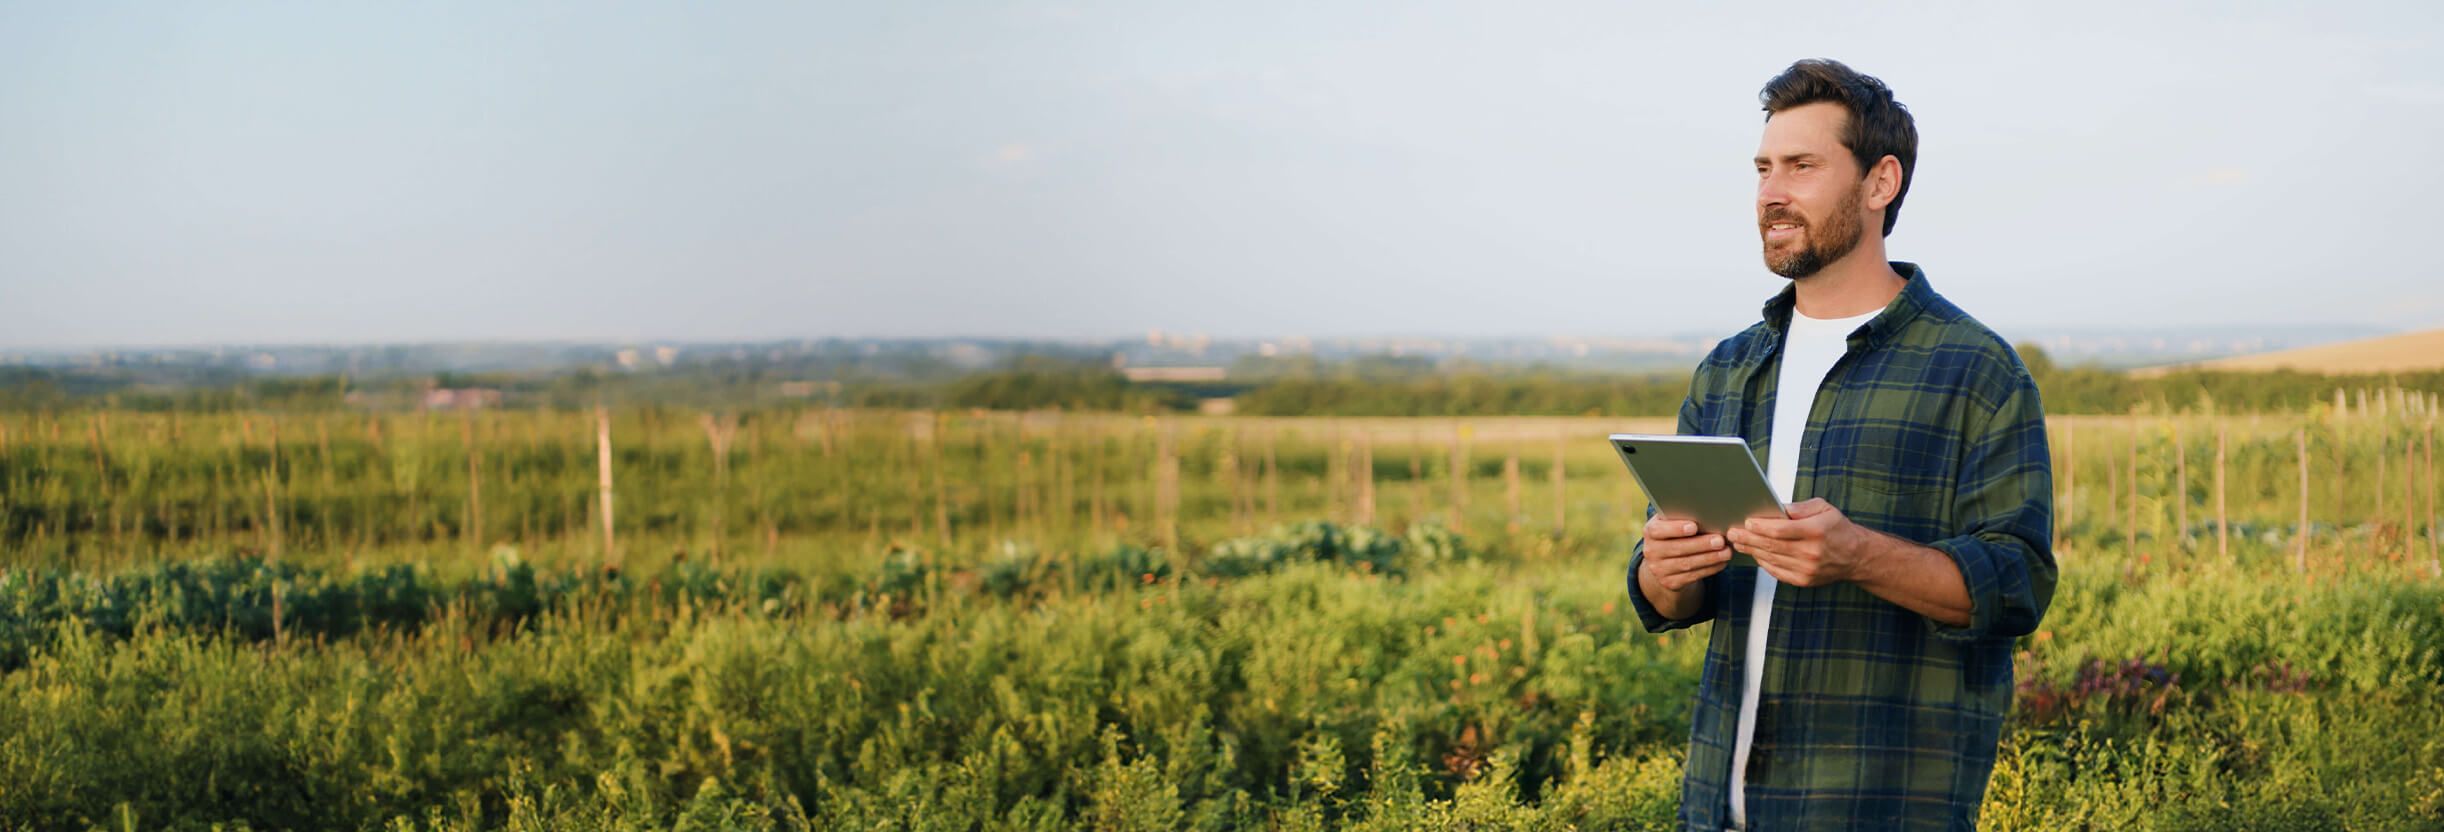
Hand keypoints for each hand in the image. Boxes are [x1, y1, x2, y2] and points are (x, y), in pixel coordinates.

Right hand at [1639, 514, 1731, 591]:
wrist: (1663, 561)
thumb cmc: (1674, 534)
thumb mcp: (1671, 523)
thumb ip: (1681, 517)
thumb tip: (1707, 514)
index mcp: (1650, 531)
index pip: (1658, 530)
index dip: (1675, 528)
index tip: (1694, 527)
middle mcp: (1651, 551)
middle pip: (1677, 548)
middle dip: (1701, 545)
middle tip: (1720, 540)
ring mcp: (1659, 569)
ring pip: (1686, 564)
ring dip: (1709, 558)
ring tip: (1726, 552)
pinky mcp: (1670, 582)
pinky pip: (1692, 576)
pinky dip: (1709, 569)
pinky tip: (1721, 563)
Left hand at [1726, 498, 1872, 587]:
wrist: (1855, 556)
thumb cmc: (1838, 529)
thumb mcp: (1824, 509)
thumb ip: (1799, 508)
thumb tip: (1776, 508)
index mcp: (1816, 532)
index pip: (1780, 530)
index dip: (1760, 526)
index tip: (1747, 521)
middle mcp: (1811, 553)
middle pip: (1771, 546)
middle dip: (1748, 538)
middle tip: (1732, 532)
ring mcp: (1807, 569)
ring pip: (1771, 559)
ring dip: (1751, 550)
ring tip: (1739, 541)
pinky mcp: (1803, 580)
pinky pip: (1776, 571)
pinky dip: (1763, 562)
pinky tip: (1755, 553)